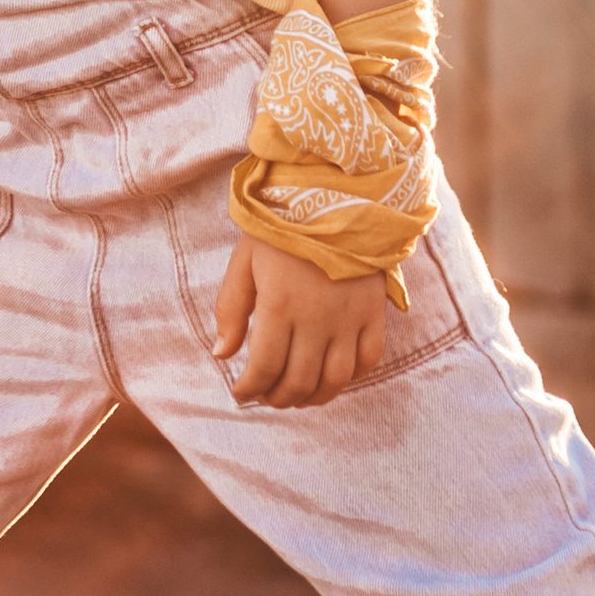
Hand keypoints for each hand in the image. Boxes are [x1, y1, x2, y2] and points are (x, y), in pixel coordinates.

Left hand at [213, 236, 388, 410]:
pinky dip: (350, 378)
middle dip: (276, 398)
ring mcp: (349, 318)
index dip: (249, 389)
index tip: (240, 393)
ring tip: (294, 395)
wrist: (336, 197)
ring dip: (311, 398)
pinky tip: (330, 376)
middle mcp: (317, 319)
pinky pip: (368, 360)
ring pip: (334, 380)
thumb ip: (230, 309)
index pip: (264, 368)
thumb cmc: (283, 229)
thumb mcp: (245, 261)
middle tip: (264, 396)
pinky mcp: (373, 312)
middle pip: (298, 381)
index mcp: (280, 305)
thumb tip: (221, 355)